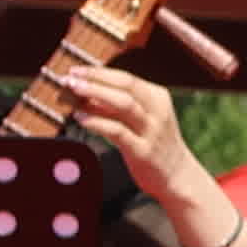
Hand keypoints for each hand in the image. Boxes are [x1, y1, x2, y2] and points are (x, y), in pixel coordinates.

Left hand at [36, 58, 246, 246]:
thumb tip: (82, 95)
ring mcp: (152, 130)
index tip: (75, 70)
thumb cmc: (152, 145)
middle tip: (70, 77)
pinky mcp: (143, 151)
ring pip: (124, 104)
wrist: (177, 176)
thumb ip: (114, 108)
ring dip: (96, 94)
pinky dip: (98, 122)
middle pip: (126, 85)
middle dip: (95, 79)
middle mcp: (157, 110)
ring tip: (73, 91)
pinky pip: (119, 132)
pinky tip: (80, 118)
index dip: (99, 72)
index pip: (126, 78)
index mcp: (157, 98)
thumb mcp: (137, 120)